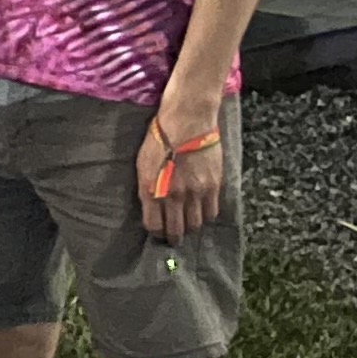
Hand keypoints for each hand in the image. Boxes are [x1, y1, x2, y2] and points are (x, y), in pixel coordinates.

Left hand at [137, 87, 229, 240]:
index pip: (154, 225)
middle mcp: (174, 196)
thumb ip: (147, 188)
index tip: (158, 233)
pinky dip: (207, 216)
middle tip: (174, 237)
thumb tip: (151, 206)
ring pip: (195, 225)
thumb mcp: (143, 163)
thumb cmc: (160, 137)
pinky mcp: (213, 186)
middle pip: (176, 230)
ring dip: (191, 227)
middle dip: (174, 237)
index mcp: (152, 190)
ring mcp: (196, 192)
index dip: (156, 233)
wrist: (188, 119)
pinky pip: (212, 213)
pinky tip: (202, 211)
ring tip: (189, 224)